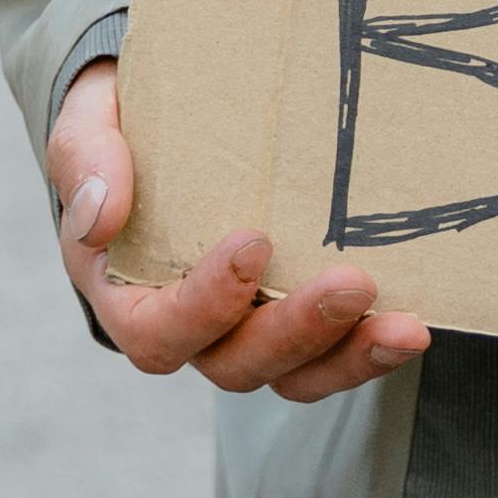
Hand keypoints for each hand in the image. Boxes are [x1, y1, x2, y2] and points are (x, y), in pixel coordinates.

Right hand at [42, 66, 431, 404]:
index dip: (206, 304)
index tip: (253, 243)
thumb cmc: (118, 129)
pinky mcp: (293, 317)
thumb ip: (85, 161)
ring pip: (292, 374)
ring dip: (349, 357)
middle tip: (353, 284)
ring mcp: (245, 329)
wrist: (158, 123)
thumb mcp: (86, 129)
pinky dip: (368, 349)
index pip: (159, 332)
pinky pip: (330, 357)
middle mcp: (187, 329)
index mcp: (125, 294)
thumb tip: (101, 215)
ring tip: (404, 329)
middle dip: (297, 331)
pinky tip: (412, 327)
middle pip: (236, 364)